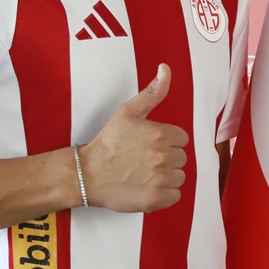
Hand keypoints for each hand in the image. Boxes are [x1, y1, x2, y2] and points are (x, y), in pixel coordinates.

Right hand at [79, 64, 187, 211]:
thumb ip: (152, 92)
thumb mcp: (128, 111)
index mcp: (160, 134)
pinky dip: (165, 194)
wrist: (87, 173)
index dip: (167, 141)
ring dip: (167, 176)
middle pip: (181, 158)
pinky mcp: (156, 199)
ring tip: (145, 173)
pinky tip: (148, 186)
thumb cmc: (107, 142)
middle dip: (167, 158)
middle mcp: (163, 156)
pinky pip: (175, 195)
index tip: (149, 145)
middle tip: (145, 159)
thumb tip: (165, 69)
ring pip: (179, 177)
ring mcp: (160, 179)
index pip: (181, 139)